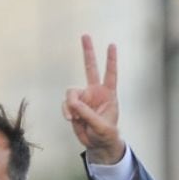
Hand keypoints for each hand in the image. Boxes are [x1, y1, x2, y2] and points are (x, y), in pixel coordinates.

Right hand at [62, 34, 124, 163]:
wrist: (98, 144)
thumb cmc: (106, 134)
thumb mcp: (101, 126)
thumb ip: (87, 113)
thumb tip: (72, 102)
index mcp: (108, 95)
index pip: (111, 74)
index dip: (111, 60)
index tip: (112, 44)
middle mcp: (95, 92)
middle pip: (90, 68)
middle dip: (88, 52)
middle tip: (86, 35)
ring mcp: (83, 98)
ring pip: (71, 93)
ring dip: (71, 105)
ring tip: (76, 118)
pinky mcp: (73, 105)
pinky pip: (66, 104)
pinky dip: (67, 111)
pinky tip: (72, 119)